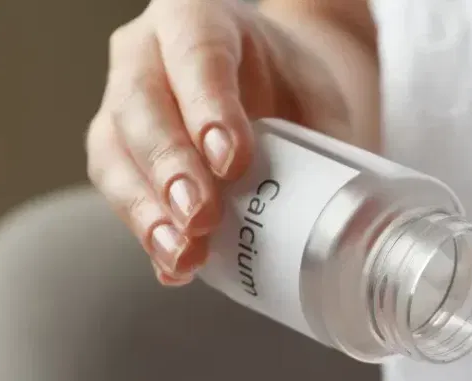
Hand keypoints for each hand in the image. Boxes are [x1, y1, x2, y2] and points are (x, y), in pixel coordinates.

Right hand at [85, 0, 374, 284]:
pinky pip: (119, 191)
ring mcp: (122, 103)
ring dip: (148, 209)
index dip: (209, 108)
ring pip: (115, 152)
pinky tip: (174, 266)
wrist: (270, 93)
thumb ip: (327, 145)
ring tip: (184, 253)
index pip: (197, 55)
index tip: (232, 160)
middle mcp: (147, 53)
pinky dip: (147, 232)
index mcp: (199, 20)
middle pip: (143, 105)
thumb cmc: (290, 89)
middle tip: (202, 216)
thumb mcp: (317, 99)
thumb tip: (356, 220)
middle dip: (172, 167)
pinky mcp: (118, 154)